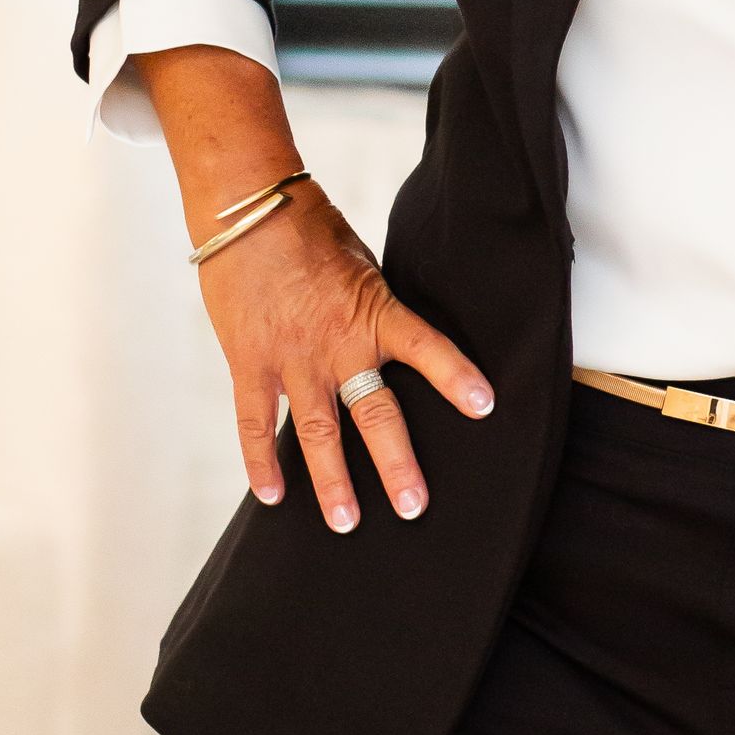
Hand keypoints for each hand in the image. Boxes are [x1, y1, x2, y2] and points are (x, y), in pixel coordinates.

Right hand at [196, 179, 493, 531]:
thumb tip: (398, 343)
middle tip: (414, 507)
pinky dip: (261, 462)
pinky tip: (271, 496)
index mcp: (374, 313)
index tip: (484, 406)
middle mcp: (338, 344)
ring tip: (347, 523)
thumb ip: (378, 311)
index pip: (426, 348)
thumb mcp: (364, 265)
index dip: (456, 377)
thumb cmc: (313, 232)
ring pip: (318, 433)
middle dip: (396, 463)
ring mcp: (293, 359)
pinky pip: (256, 423)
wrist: (249, 211)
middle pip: (375, 413)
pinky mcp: (251, 364)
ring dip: (332, 481)